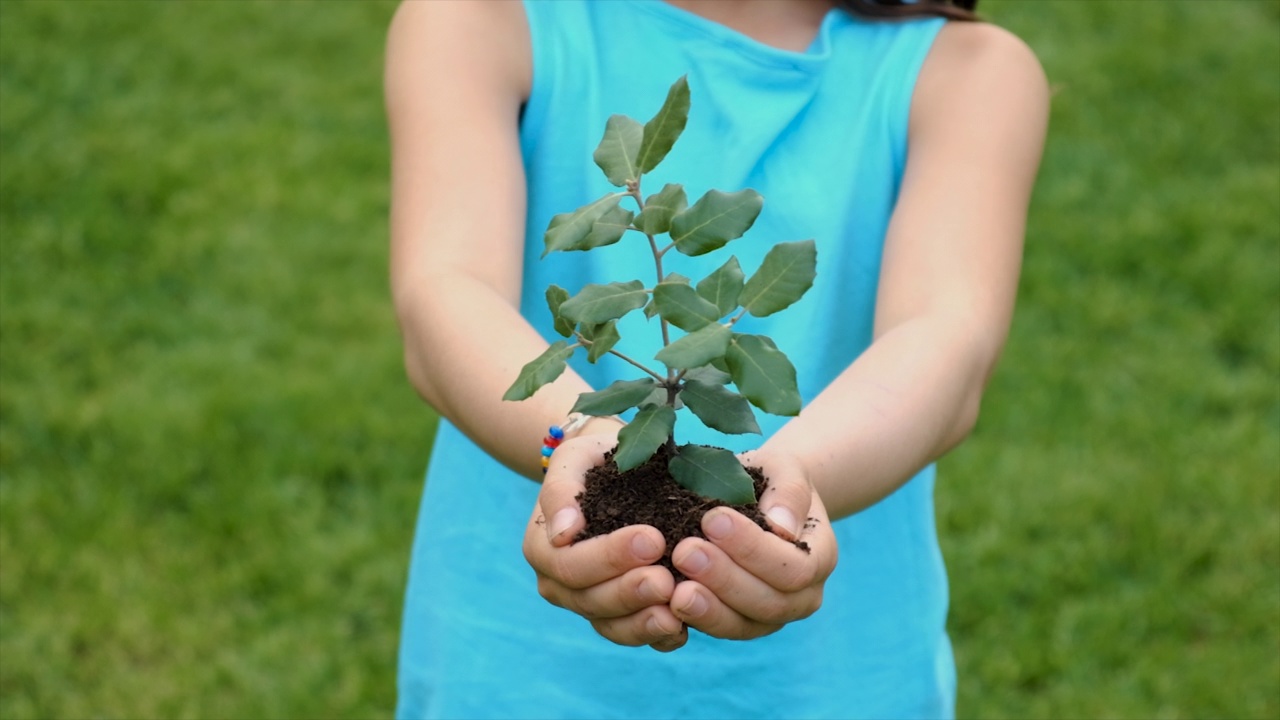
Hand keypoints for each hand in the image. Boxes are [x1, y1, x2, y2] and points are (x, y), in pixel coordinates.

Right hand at [522, 430, 687, 651]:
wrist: (616, 469)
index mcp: (543, 549)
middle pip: (591, 600)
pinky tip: (682, 627)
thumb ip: (561, 491)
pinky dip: (657, 637)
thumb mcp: (574, 459)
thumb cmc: (594, 459)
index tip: (652, 538)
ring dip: (643, 623)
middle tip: (667, 578)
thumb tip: (563, 532)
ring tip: (676, 610)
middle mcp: (560, 584)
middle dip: (630, 591)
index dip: (610, 557)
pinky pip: (634, 635)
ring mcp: (589, 604)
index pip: (570, 565)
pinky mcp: (619, 616)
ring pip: (611, 626)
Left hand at [668, 449, 837, 638]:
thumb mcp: (785, 469)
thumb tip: (781, 526)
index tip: (712, 520)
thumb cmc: (772, 478)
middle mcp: (803, 596)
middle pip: (770, 603)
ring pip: (743, 625)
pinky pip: (719, 630)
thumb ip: (788, 492)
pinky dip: (694, 620)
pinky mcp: (739, 623)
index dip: (753, 549)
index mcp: (820, 557)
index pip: (794, 568)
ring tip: (674, 590)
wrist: (757, 496)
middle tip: (685, 552)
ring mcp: (772, 616)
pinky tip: (666, 603)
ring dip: (708, 609)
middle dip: (724, 579)